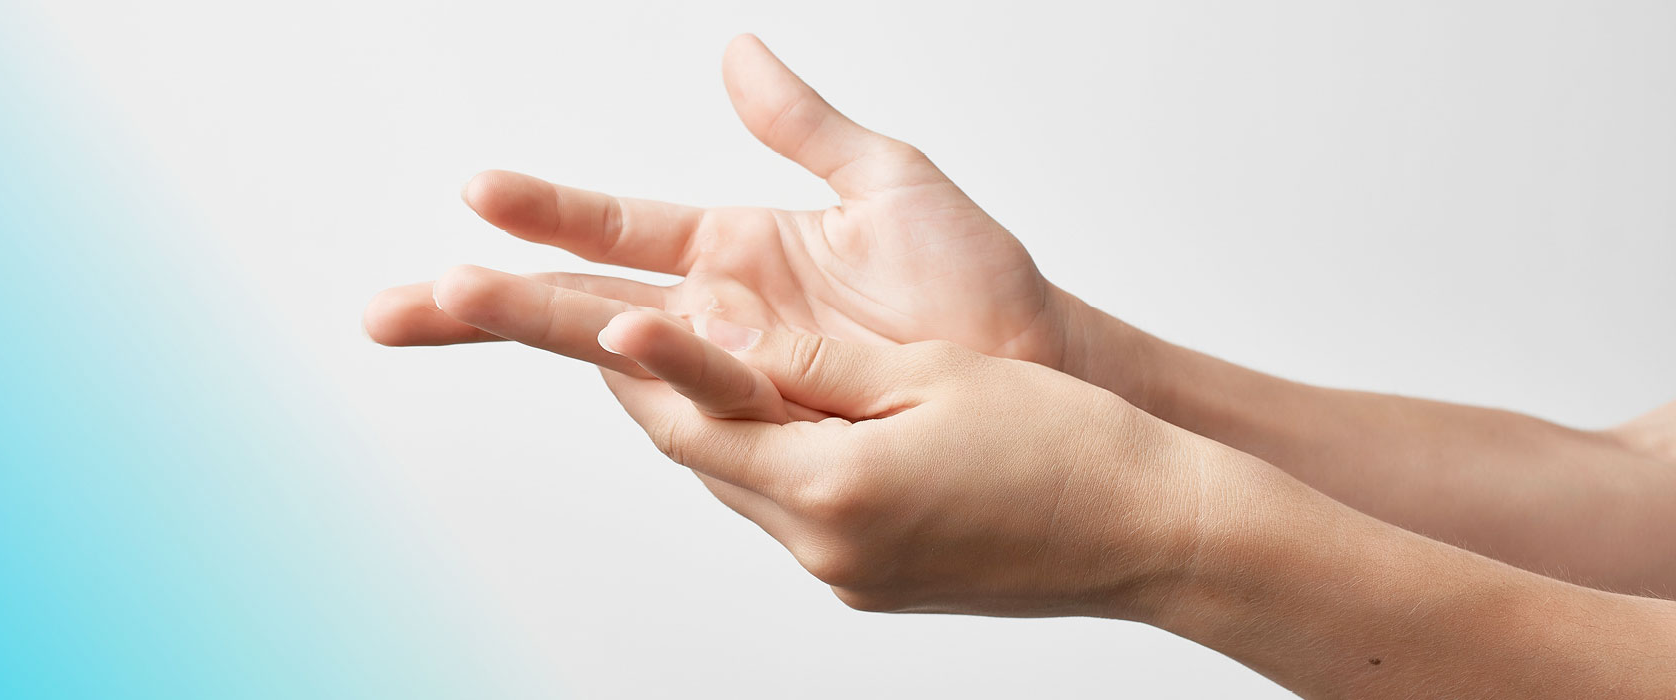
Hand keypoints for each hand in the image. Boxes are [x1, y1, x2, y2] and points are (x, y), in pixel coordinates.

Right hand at [363, 34, 1088, 376]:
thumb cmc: (973, 286)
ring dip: (533, 327)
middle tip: (391, 308)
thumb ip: (804, 125)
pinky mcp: (778, 415)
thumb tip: (736, 52)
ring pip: (614, 352)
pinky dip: (653, 368)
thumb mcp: (886, 180)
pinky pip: (701, 394)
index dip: (544, 213)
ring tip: (447, 302)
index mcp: (731, 257)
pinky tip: (605, 341)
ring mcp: (741, 373)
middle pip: (579, 305)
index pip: (611, 230)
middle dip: (485, 302)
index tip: (474, 192)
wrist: (1034, 367)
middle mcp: (718, 321)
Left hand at [589, 310, 1244, 617]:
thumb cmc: (1061, 444)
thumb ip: (812, 364)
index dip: (644, 371)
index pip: (695, 426)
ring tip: (709, 365)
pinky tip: (801, 423)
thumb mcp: (927, 375)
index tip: (609, 319)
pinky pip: (801, 518)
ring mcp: (852, 578)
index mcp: (834, 488)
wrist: (1148, 530)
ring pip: (753, 493)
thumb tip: (721, 334)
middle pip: (711, 466)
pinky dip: (783, 466)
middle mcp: (828, 549)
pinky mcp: (877, 588)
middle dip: (670, 400)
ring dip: (727, 434)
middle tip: (634, 333)